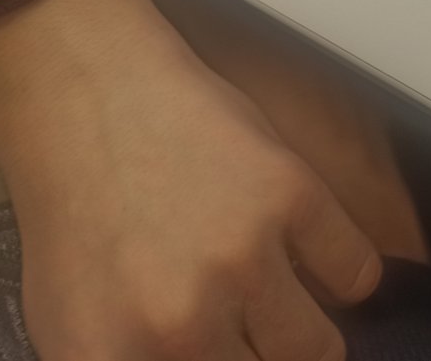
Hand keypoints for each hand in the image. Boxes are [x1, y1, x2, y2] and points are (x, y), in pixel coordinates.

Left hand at [0, 0, 381, 360]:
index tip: (238, 349)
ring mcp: (240, 260)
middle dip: (260, 353)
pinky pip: (357, 274)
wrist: (88, 96)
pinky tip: (309, 248)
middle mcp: (178, 327)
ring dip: (305, 329)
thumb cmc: (79, 207)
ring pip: (319, 348)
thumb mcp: (73, 323)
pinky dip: (345, 270)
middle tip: (250, 327)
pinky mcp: (291, 197)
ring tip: (283, 301)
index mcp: (110, 359)